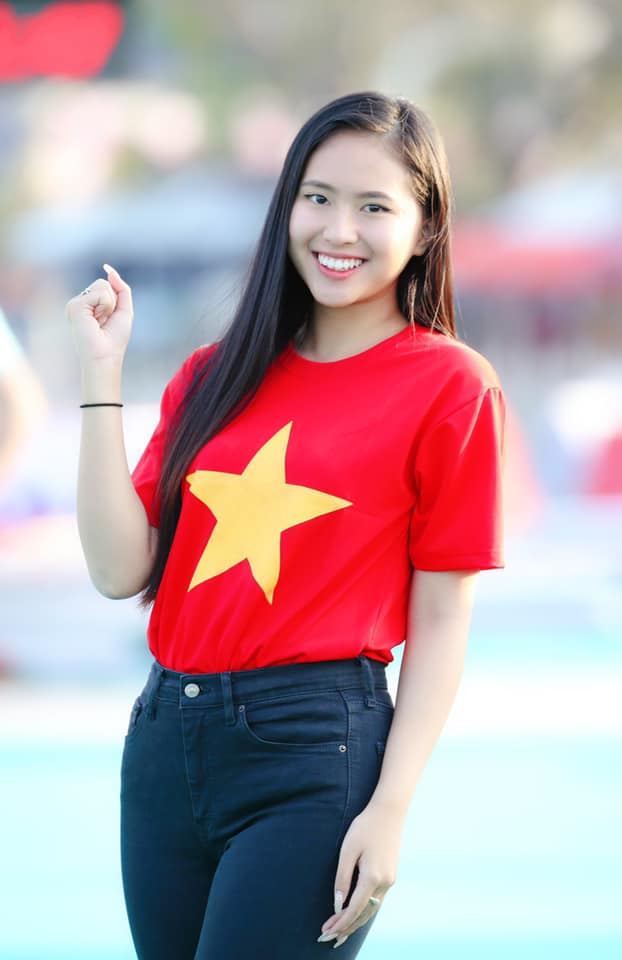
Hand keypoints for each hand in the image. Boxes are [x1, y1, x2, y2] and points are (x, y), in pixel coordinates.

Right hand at [67, 263, 132, 365]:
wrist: (105, 355)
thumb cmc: (114, 339)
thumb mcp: (124, 310)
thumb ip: (121, 289)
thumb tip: (108, 270)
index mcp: (89, 305)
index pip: (106, 286)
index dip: (115, 301)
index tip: (108, 320)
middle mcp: (80, 303)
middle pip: (104, 284)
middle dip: (113, 302)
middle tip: (105, 321)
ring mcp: (76, 304)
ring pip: (102, 286)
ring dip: (110, 304)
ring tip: (101, 321)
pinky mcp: (75, 306)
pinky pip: (100, 293)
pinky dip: (105, 306)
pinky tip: (96, 320)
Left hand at [317, 802, 402, 947]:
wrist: (389, 812)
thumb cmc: (364, 827)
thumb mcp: (348, 850)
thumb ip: (343, 878)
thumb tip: (338, 904)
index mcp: (373, 877)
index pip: (354, 909)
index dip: (339, 923)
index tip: (325, 932)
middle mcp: (385, 883)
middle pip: (364, 915)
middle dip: (346, 928)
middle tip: (328, 939)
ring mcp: (390, 880)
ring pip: (372, 910)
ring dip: (356, 922)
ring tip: (340, 933)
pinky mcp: (391, 876)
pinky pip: (376, 901)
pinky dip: (364, 912)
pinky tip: (356, 915)